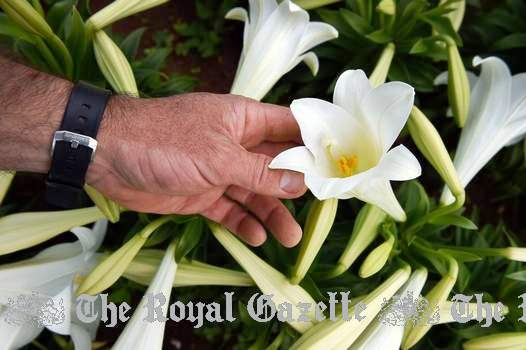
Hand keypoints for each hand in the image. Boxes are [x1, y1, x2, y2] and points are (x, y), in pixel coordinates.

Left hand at [88, 93, 306, 246]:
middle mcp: (236, 144)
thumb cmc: (166, 141)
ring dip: (272, 213)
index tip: (339, 163)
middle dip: (297, 187)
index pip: (290, 127)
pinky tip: (256, 237)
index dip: (314, 143)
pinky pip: (230, 209)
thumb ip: (260, 172)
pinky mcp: (202, 194)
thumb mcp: (219, 156)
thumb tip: (301, 182)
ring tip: (289, 238)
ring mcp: (219, 170)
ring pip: (255, 193)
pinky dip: (243, 222)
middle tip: (320, 211)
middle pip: (277, 166)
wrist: (110, 156)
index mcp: (244, 120)